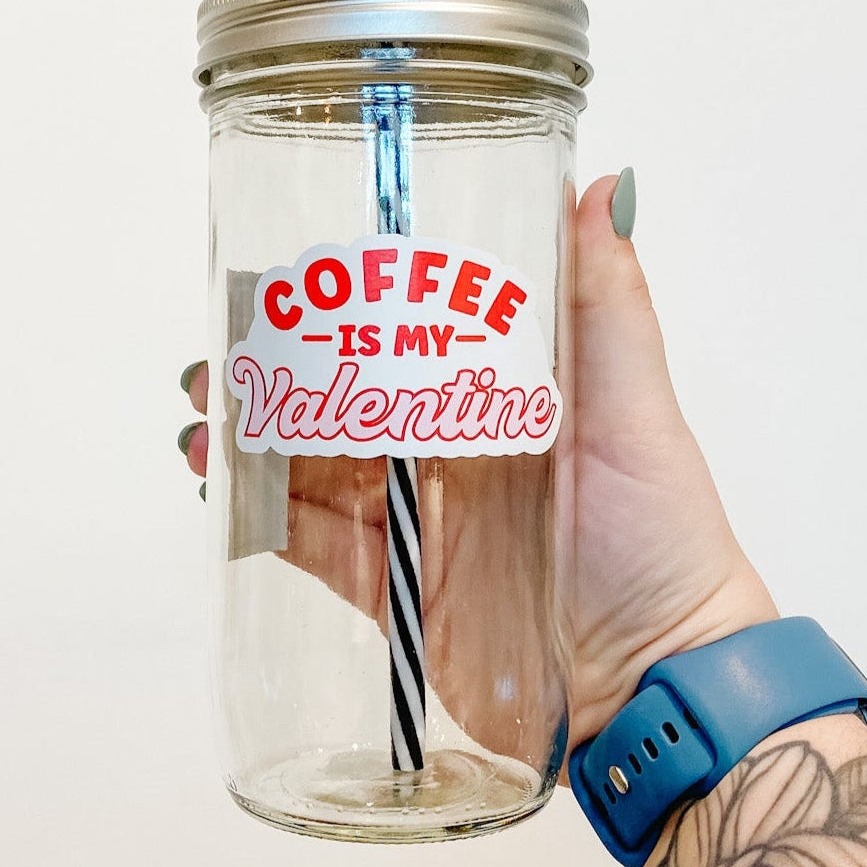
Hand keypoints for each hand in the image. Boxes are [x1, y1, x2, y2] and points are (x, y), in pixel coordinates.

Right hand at [180, 171, 776, 763]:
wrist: (653, 680)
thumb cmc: (660, 535)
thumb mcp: (635, 407)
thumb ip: (610, 305)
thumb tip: (603, 186)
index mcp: (498, 398)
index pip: (409, 337)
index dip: (347, 308)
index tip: (290, 277)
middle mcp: (451, 453)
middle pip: (349, 401)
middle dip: (281, 373)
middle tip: (224, 350)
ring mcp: (419, 524)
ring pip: (319, 469)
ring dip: (257, 440)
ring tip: (206, 417)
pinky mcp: (395, 592)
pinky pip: (316, 545)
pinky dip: (266, 518)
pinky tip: (222, 485)